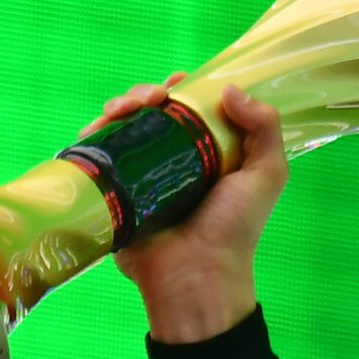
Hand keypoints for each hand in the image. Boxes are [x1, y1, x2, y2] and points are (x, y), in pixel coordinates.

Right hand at [85, 76, 287, 342]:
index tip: (178, 84)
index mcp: (208, 151)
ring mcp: (140, 174)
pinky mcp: (114, 191)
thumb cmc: (234, 228)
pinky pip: (97, 156)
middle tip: (150, 99)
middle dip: (144, 93)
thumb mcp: (266, 174)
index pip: (190, 107)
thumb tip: (228, 88)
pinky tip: (95, 128)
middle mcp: (172, 159)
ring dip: (118, 108)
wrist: (195, 274)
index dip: (182, 89)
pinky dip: (92, 135)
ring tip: (120, 111)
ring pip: (122, 128)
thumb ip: (264, 127)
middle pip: (151, 111)